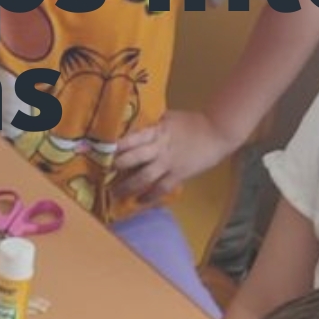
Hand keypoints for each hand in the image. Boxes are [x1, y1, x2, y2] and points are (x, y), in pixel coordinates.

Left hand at [110, 108, 233, 206]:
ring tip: (115, 192)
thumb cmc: (192, 123)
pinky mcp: (179, 174)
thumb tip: (131, 127)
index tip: (101, 150)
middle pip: (134, 158)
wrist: (218, 132)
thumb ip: (152, 124)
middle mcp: (160, 147)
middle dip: (117, 167)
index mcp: (157, 130)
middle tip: (102, 173)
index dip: (117, 145)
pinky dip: (149, 196)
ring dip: (128, 186)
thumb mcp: (168, 118)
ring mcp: (169, 162)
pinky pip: (161, 188)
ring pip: (144, 176)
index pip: (133, 138)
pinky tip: (139, 201)